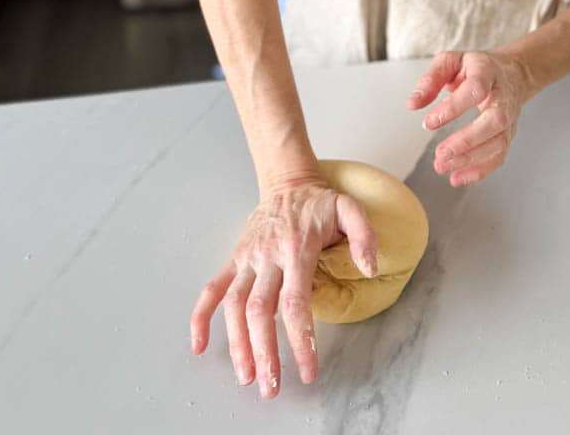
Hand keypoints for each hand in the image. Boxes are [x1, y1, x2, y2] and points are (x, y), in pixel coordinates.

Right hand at [189, 175, 376, 399]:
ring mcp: (248, 258)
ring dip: (236, 342)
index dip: (300, 339)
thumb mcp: (350, 208)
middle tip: (270, 387)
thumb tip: (370, 268)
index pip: (295, 302)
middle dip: (264, 351)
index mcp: (297, 250)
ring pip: (234, 305)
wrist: (288, 182)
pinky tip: (200, 344)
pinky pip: (213, 287)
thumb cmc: (320, 202)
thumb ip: (363, 235)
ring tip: (246, 376)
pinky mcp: (235, 258)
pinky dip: (201, 316)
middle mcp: (268, 256)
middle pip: (260, 310)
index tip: (307, 370)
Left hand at [406, 50, 531, 185]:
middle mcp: (503, 97)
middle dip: (466, 140)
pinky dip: (479, 171)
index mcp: (487, 73)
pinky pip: (498, 157)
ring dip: (470, 159)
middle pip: (493, 121)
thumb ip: (430, 79)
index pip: (475, 90)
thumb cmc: (475, 68)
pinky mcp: (508, 135)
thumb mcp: (450, 61)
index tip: (429, 122)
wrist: (510, 74)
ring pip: (497, 143)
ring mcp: (509, 118)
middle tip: (440, 153)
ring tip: (442, 166)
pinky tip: (457, 177)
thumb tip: (413, 104)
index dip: (454, 108)